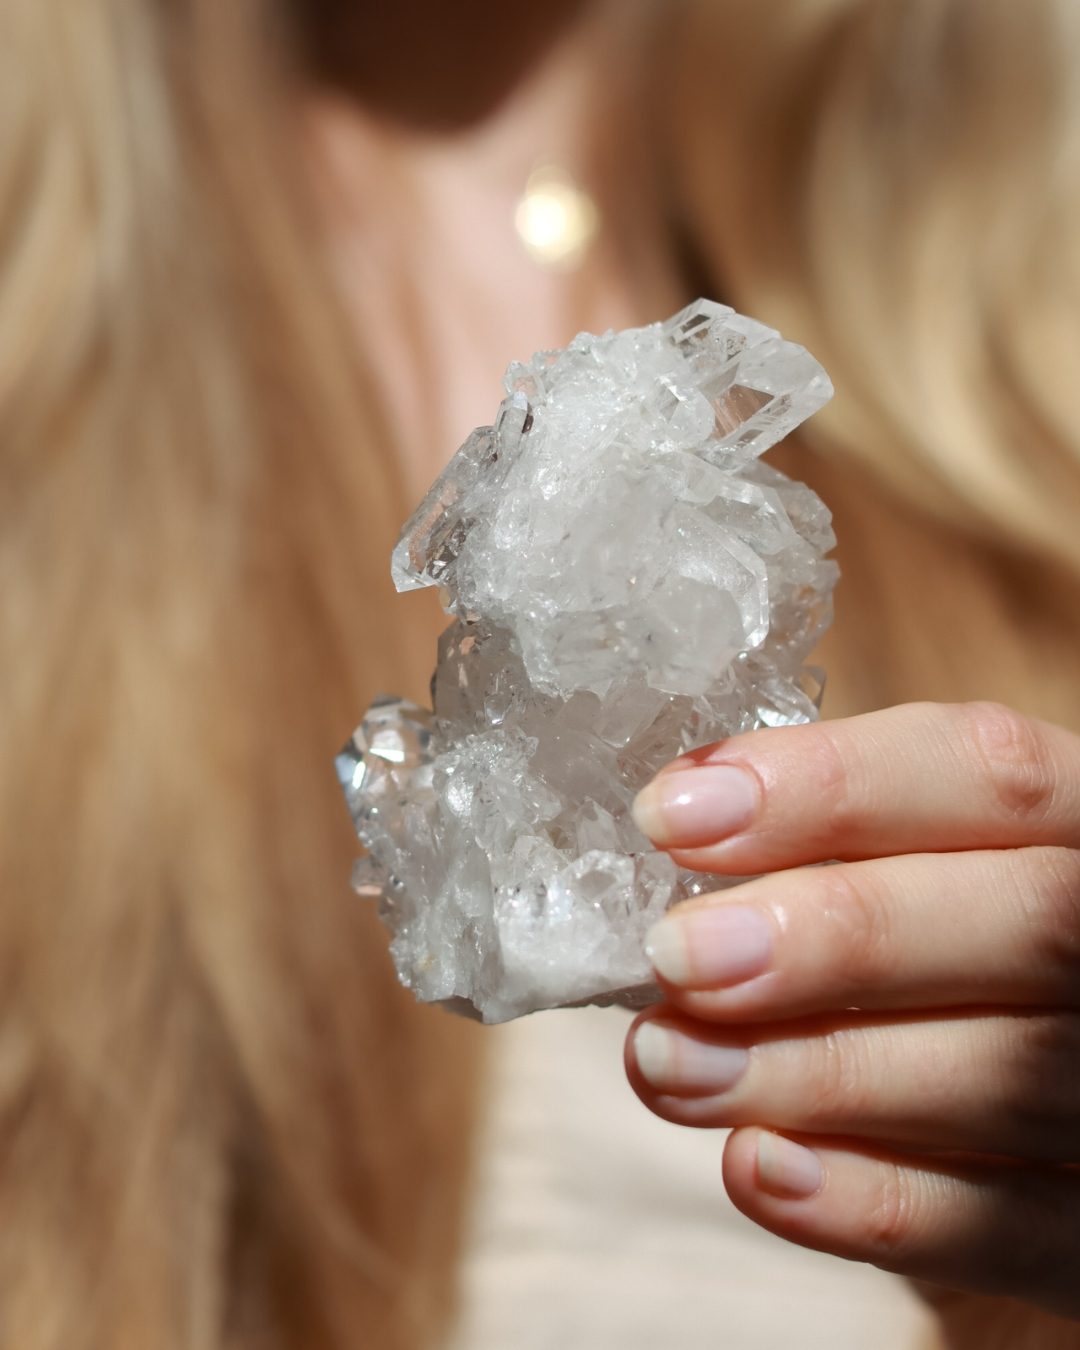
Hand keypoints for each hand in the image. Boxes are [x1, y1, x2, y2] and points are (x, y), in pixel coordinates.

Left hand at [624, 701, 1079, 1328]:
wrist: (1037, 1104)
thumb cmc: (945, 947)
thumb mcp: (919, 864)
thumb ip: (838, 843)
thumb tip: (679, 831)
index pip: (994, 773)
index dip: (832, 786)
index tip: (671, 814)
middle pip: (1029, 920)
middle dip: (834, 935)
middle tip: (675, 955)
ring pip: (1005, 1077)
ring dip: (810, 1073)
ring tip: (666, 1065)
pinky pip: (1008, 1229)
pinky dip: (870, 1200)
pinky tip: (754, 1166)